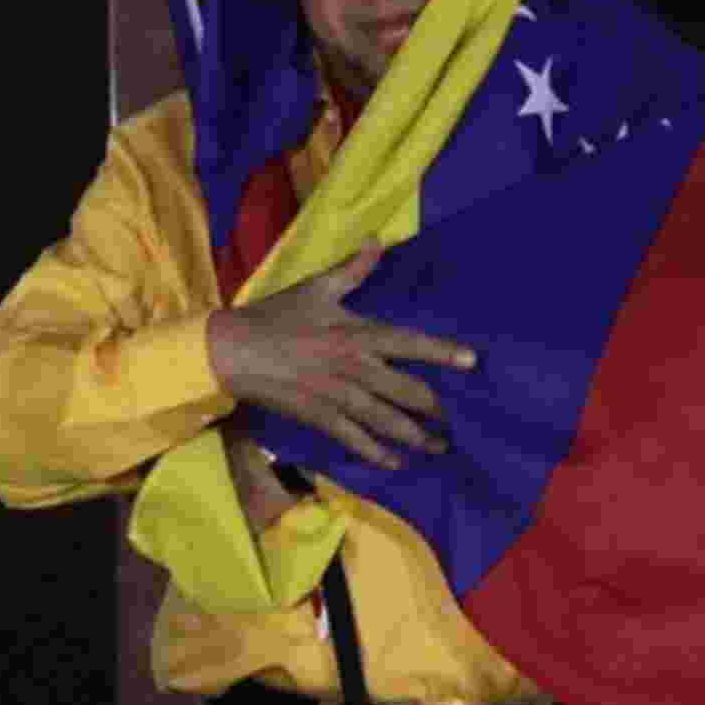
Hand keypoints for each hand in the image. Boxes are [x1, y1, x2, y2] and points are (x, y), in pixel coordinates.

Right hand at [207, 239, 476, 468]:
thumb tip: (379, 240)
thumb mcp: (315, 288)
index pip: (407, 342)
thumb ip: (352, 269)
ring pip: (383, 420)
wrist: (232, 351)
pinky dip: (375, 453)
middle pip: (403, 390)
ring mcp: (335, 396)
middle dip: (434, 408)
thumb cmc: (275, 316)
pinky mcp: (318, 417)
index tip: (472, 361)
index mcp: (355, 334)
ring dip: (413, 436)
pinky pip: (353, 439)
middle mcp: (352, 367)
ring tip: (439, 447)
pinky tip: (395, 463)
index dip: (441, 352)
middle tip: (462, 421)